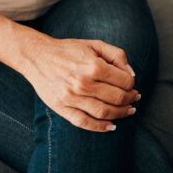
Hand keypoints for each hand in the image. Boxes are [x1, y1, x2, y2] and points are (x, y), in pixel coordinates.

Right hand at [18, 31, 138, 132]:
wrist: (38, 57)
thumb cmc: (69, 50)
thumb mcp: (95, 44)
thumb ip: (117, 55)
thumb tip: (132, 74)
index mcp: (94, 66)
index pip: (124, 81)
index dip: (132, 84)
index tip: (132, 85)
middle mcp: (84, 83)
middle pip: (117, 98)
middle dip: (130, 99)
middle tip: (135, 99)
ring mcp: (72, 97)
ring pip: (104, 112)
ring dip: (121, 114)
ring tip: (128, 111)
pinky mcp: (62, 108)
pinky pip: (84, 122)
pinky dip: (100, 127)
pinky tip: (111, 126)